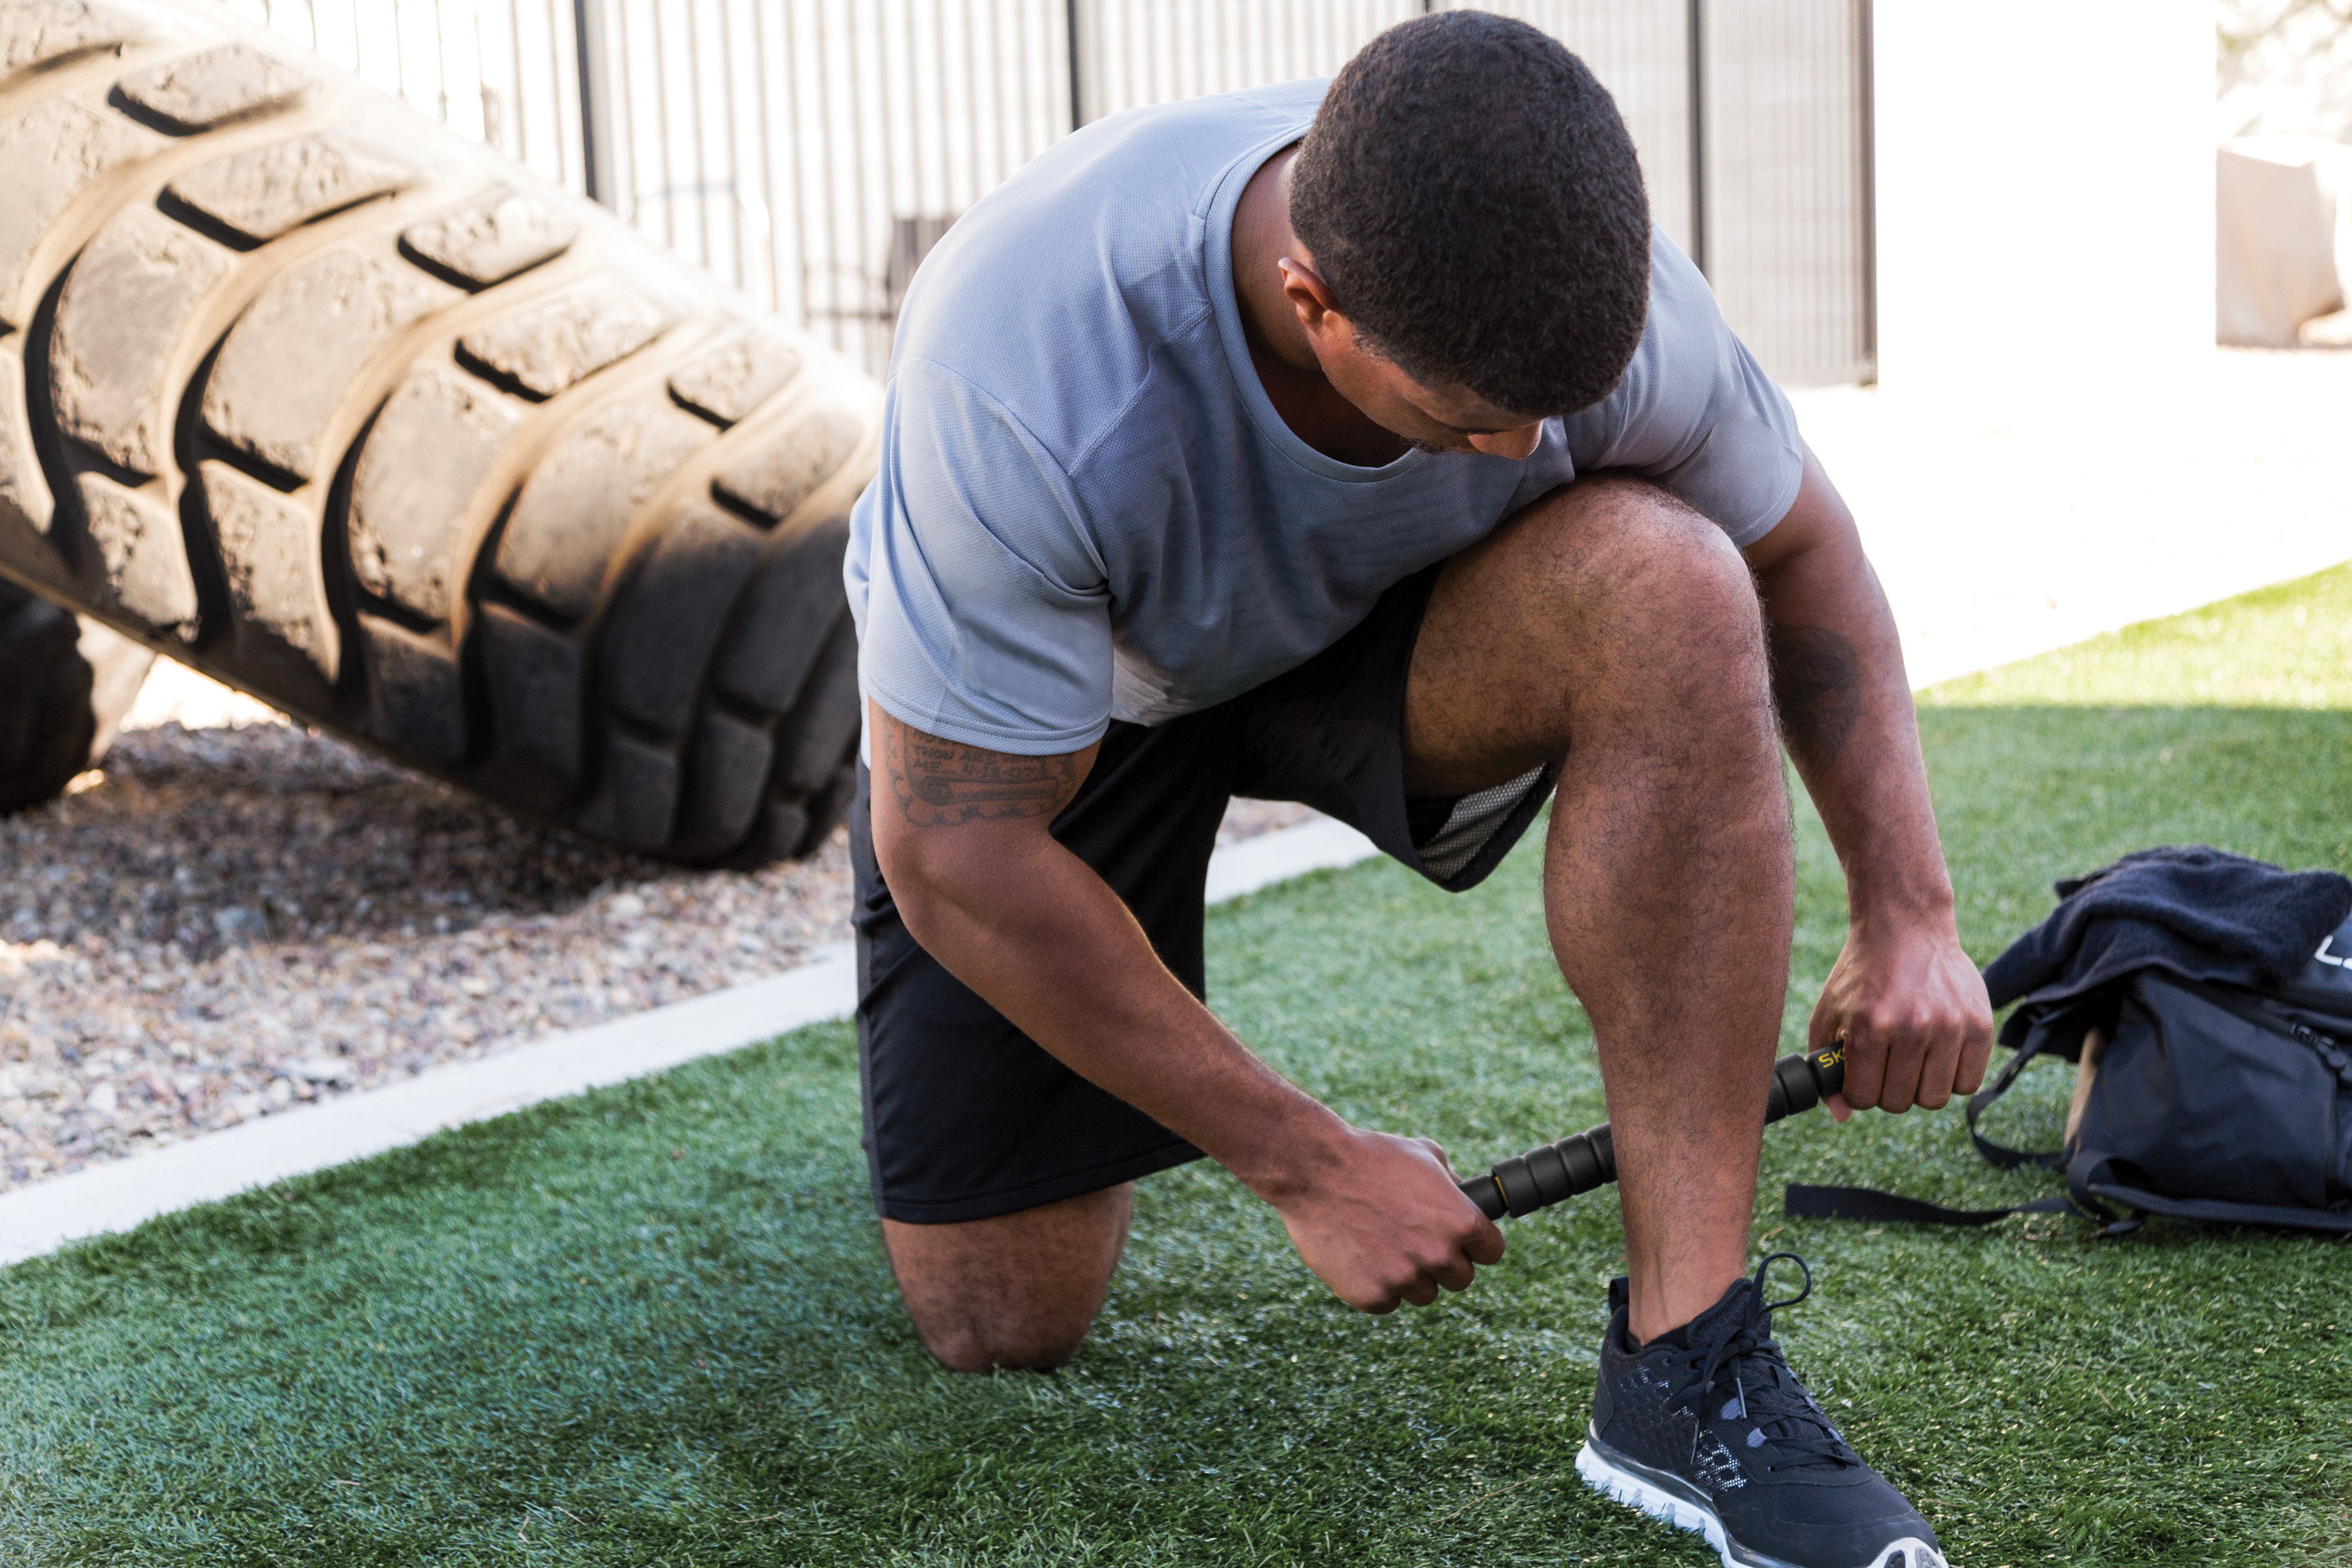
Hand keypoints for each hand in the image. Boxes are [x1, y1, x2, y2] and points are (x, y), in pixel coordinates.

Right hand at [1265, 1127, 1504, 1312]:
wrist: (1314, 1170)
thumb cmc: (1370, 1156)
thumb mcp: (1423, 1156)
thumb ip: (1451, 1184)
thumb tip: (1463, 1198)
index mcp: (1461, 1222)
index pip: (1491, 1252)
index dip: (1475, 1244)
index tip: (1461, 1241)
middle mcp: (1438, 1255)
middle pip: (1461, 1278)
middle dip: (1443, 1262)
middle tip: (1416, 1241)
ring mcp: (1404, 1279)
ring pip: (1423, 1294)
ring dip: (1410, 1276)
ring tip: (1382, 1245)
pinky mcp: (1371, 1296)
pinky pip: (1387, 1301)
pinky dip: (1376, 1285)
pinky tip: (1360, 1255)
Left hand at [1809, 913, 1993, 1119]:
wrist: (1905, 928)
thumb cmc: (1862, 975)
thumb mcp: (1829, 1013)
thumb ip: (1825, 1066)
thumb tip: (1841, 1115)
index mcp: (1868, 1029)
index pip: (1864, 1098)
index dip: (1859, 1092)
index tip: (1862, 1076)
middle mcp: (1910, 1029)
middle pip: (1900, 1102)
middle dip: (1888, 1090)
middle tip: (1887, 1066)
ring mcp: (1949, 1027)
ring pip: (1934, 1098)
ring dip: (1920, 1087)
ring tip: (1912, 1060)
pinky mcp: (1979, 1025)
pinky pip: (1968, 1083)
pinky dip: (1952, 1077)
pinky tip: (1938, 1055)